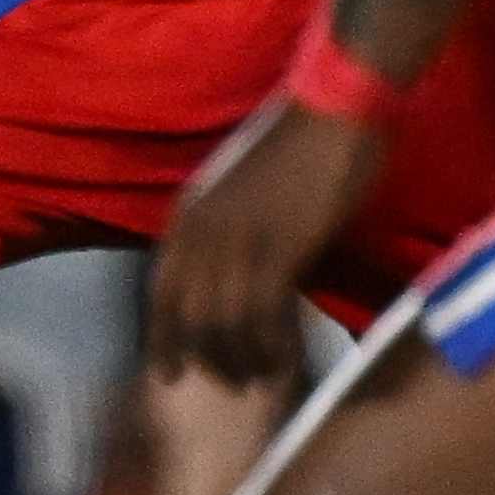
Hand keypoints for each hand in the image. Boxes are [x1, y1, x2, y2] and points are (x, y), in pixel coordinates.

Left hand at [149, 96, 382, 387]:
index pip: (160, 292)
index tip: (169, 376)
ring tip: (264, 379)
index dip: (163, 339)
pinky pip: (265, 316)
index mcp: (187, 214)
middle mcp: (201, 230)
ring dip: (243, 360)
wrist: (334, 108)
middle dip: (209, 359)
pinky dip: (273, 346)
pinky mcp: (278, 248)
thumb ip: (228, 234)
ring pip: (225, 324)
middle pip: (190, 317)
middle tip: (234, 386)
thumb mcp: (241, 193)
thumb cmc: (297, 145)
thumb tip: (233, 287)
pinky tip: (285, 360)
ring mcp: (237, 240)